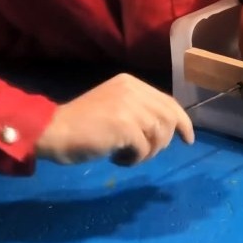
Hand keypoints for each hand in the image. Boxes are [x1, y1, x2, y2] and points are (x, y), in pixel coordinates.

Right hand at [35, 73, 193, 165]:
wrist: (53, 130)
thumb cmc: (81, 124)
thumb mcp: (115, 107)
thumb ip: (139, 111)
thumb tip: (167, 128)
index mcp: (131, 83)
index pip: (169, 102)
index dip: (182, 122)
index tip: (188, 139)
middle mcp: (133, 90)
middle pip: (168, 119)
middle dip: (163, 141)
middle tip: (145, 152)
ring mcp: (129, 107)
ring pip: (159, 134)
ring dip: (148, 152)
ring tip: (128, 155)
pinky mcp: (124, 126)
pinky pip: (144, 148)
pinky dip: (135, 159)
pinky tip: (119, 159)